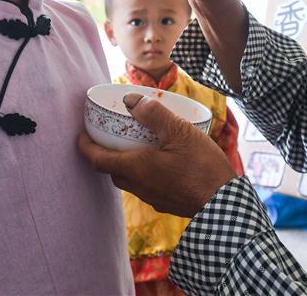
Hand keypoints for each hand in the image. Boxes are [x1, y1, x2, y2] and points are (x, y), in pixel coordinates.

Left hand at [78, 93, 235, 217]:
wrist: (224, 205)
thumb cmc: (202, 167)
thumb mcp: (180, 131)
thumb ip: (154, 114)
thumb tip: (131, 100)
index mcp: (136, 168)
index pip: (97, 160)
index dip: (85, 147)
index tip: (81, 135)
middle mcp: (139, 186)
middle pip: (112, 170)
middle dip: (106, 154)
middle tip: (111, 136)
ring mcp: (153, 197)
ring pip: (130, 180)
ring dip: (127, 164)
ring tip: (138, 145)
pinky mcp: (167, 203)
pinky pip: (147, 186)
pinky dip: (145, 173)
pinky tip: (162, 161)